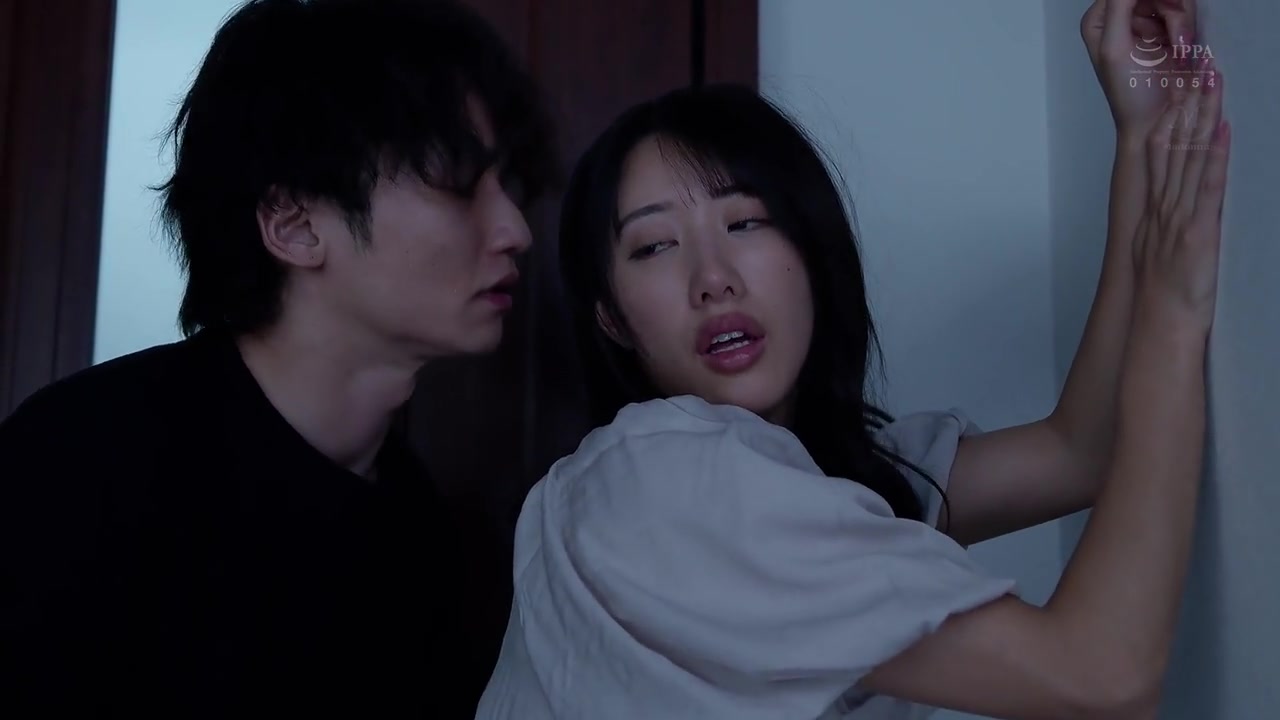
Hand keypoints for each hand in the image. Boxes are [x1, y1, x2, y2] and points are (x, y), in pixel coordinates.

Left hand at [1081, 0, 1197, 141]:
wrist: (1157, 121)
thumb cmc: (1131, 94)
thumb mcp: (1116, 47)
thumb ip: (1119, 6)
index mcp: (1099, 19)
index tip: (1167, 9)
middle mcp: (1120, 16)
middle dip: (1172, 9)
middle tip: (1177, 38)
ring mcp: (1146, 22)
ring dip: (1182, 22)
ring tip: (1180, 49)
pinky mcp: (1167, 30)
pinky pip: (1185, 12)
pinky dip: (1187, 29)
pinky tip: (1182, 49)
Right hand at [1132, 59, 1228, 334]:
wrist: (1159, 324)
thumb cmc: (1162, 297)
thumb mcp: (1153, 255)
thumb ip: (1162, 225)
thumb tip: (1169, 208)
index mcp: (1152, 212)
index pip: (1157, 153)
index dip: (1167, 117)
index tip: (1177, 88)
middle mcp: (1161, 208)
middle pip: (1170, 146)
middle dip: (1183, 105)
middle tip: (1194, 70)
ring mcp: (1178, 217)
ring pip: (1187, 158)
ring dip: (1200, 119)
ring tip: (1209, 85)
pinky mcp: (1198, 231)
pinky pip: (1207, 188)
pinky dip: (1215, 157)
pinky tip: (1223, 131)